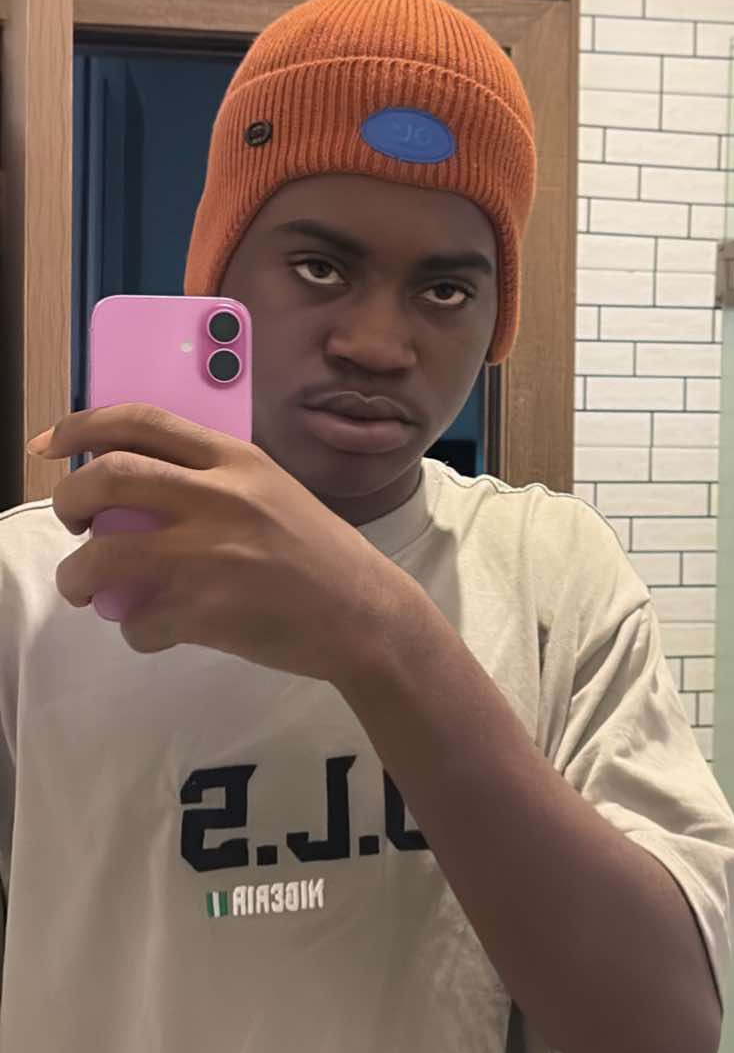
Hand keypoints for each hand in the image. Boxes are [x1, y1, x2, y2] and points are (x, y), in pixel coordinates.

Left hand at [29, 405, 407, 682]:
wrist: (364, 613)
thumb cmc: (318, 553)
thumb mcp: (271, 489)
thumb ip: (211, 478)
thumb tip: (133, 484)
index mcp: (234, 458)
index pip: (140, 420)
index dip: (81, 425)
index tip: (50, 442)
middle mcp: (219, 496)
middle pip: (106, 477)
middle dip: (68, 501)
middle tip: (71, 522)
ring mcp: (210, 554)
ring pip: (102, 555)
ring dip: (78, 577)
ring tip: (86, 589)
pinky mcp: (207, 610)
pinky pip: (137, 622)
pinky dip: (134, 631)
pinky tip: (153, 630)